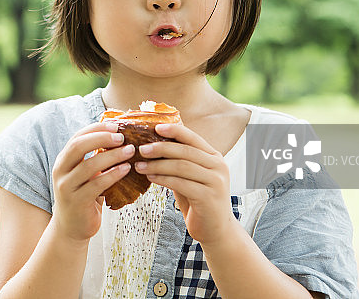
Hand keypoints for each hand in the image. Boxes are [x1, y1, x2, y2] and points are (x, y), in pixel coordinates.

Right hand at [51, 122, 135, 242]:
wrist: (71, 228)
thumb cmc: (83, 196)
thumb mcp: (85, 175)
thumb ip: (94, 158)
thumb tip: (118, 137)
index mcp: (63, 161)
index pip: (77, 137)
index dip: (95, 129)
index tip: (114, 125)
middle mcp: (61, 171)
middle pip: (78, 147)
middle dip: (101, 138)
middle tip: (121, 136)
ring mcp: (67, 187)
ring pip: (89, 166)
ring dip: (112, 156)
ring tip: (129, 151)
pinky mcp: (77, 201)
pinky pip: (96, 184)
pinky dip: (112, 175)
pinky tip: (126, 169)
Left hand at [135, 123, 236, 245]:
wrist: (216, 230)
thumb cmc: (199, 201)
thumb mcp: (191, 177)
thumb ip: (181, 162)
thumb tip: (155, 144)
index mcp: (214, 157)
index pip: (193, 138)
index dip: (174, 130)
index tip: (155, 127)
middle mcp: (218, 166)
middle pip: (185, 151)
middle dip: (161, 148)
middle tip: (141, 149)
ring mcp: (215, 181)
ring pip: (182, 166)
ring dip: (157, 165)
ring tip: (140, 165)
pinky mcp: (208, 197)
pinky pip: (181, 183)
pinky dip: (163, 179)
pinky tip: (150, 178)